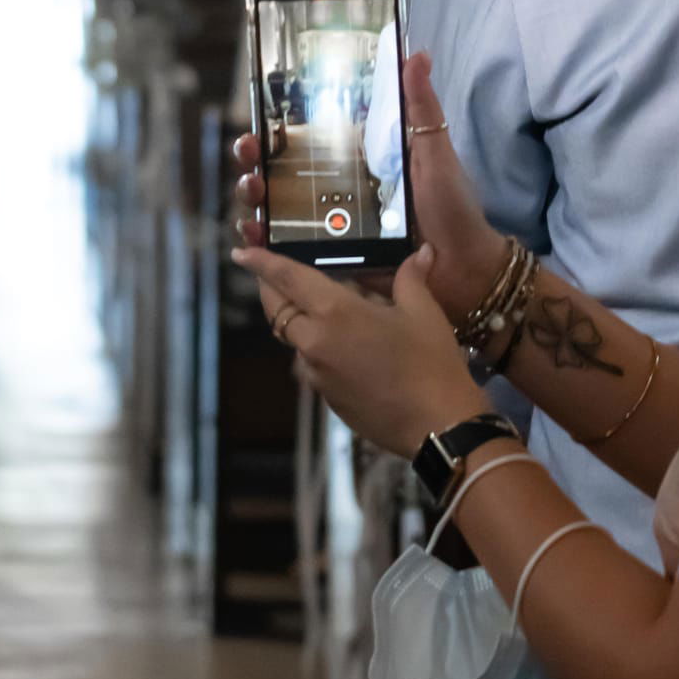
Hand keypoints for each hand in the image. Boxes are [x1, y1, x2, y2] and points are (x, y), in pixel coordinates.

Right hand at [233, 53, 503, 320]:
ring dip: (253, 195)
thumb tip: (418, 53)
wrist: (465, 271)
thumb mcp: (435, 153)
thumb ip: (422, 109)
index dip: (276, 128)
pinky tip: (253, 232)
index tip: (259, 117)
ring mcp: (330, 226)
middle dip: (253, 157)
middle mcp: (337, 191)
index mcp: (358, 161)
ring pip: (276, 207)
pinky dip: (263, 241)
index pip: (306, 139)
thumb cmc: (452, 209)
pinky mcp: (331, 258)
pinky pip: (288, 249)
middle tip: (248, 149)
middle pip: (280, 170)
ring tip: (252, 189)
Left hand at [237, 240, 482, 459]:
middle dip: (272, 290)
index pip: (286, 279)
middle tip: (275, 275)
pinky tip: (348, 347)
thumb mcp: (424, 312)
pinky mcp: (327, 399)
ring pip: (295, 339)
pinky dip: (319, 348)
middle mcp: (315, 342)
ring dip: (300, 322)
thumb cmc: (431, 363)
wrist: (439, 427)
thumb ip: (410, 278)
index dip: (261, 262)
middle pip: (278, 311)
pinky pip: (313, 364)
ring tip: (325, 309)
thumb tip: (420, 252)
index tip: (239, 251)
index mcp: (334, 312)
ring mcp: (317, 374)